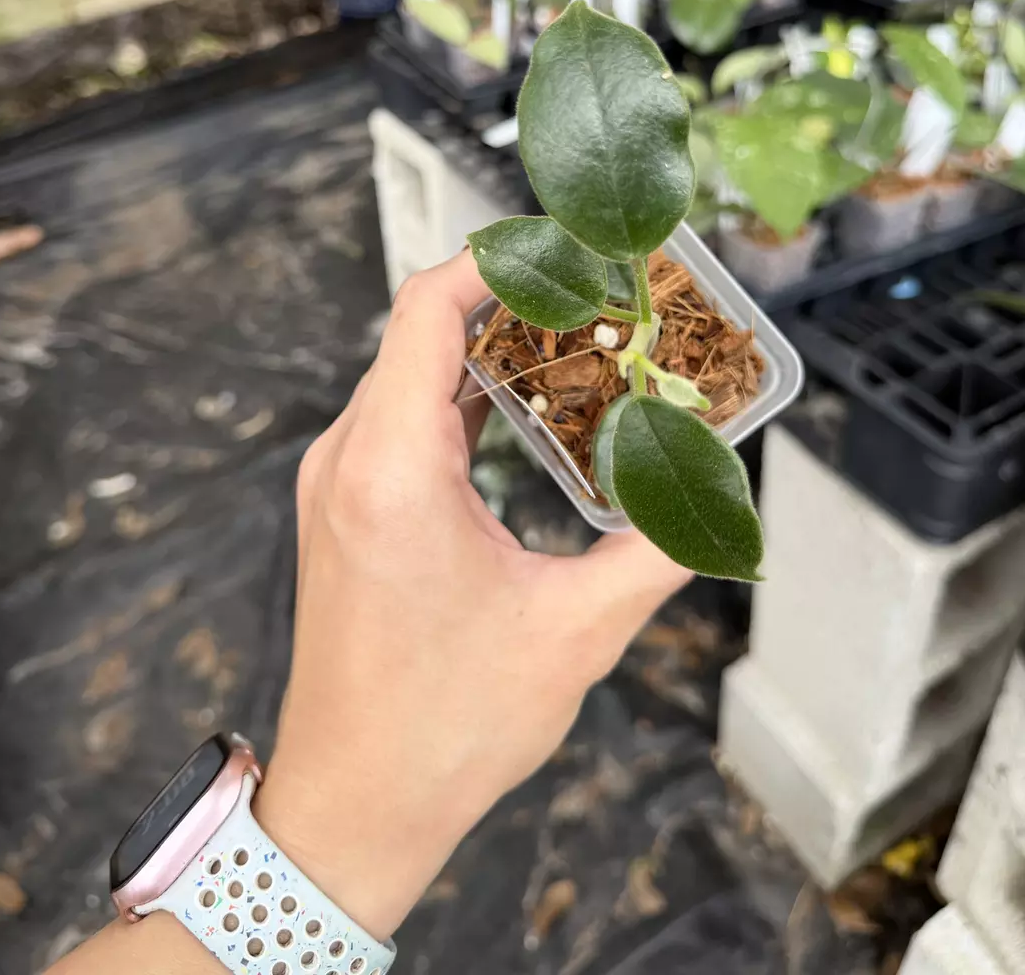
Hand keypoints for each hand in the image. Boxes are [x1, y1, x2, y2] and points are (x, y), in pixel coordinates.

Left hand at [255, 250, 691, 940]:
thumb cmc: (444, 729)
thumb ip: (657, 550)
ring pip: (408, 371)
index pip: (426, 307)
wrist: (352, 805)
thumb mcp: (575, 635)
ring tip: (576, 345)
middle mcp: (347, 458)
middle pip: (421, 329)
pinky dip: (460, 396)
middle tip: (597, 298)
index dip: (496, 259)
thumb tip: (716, 494)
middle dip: (510, 301)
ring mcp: (335, 482)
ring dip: (486, 349)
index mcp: (391, 468)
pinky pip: (398, 416)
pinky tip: (525, 410)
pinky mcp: (342, 507)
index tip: (565, 246)